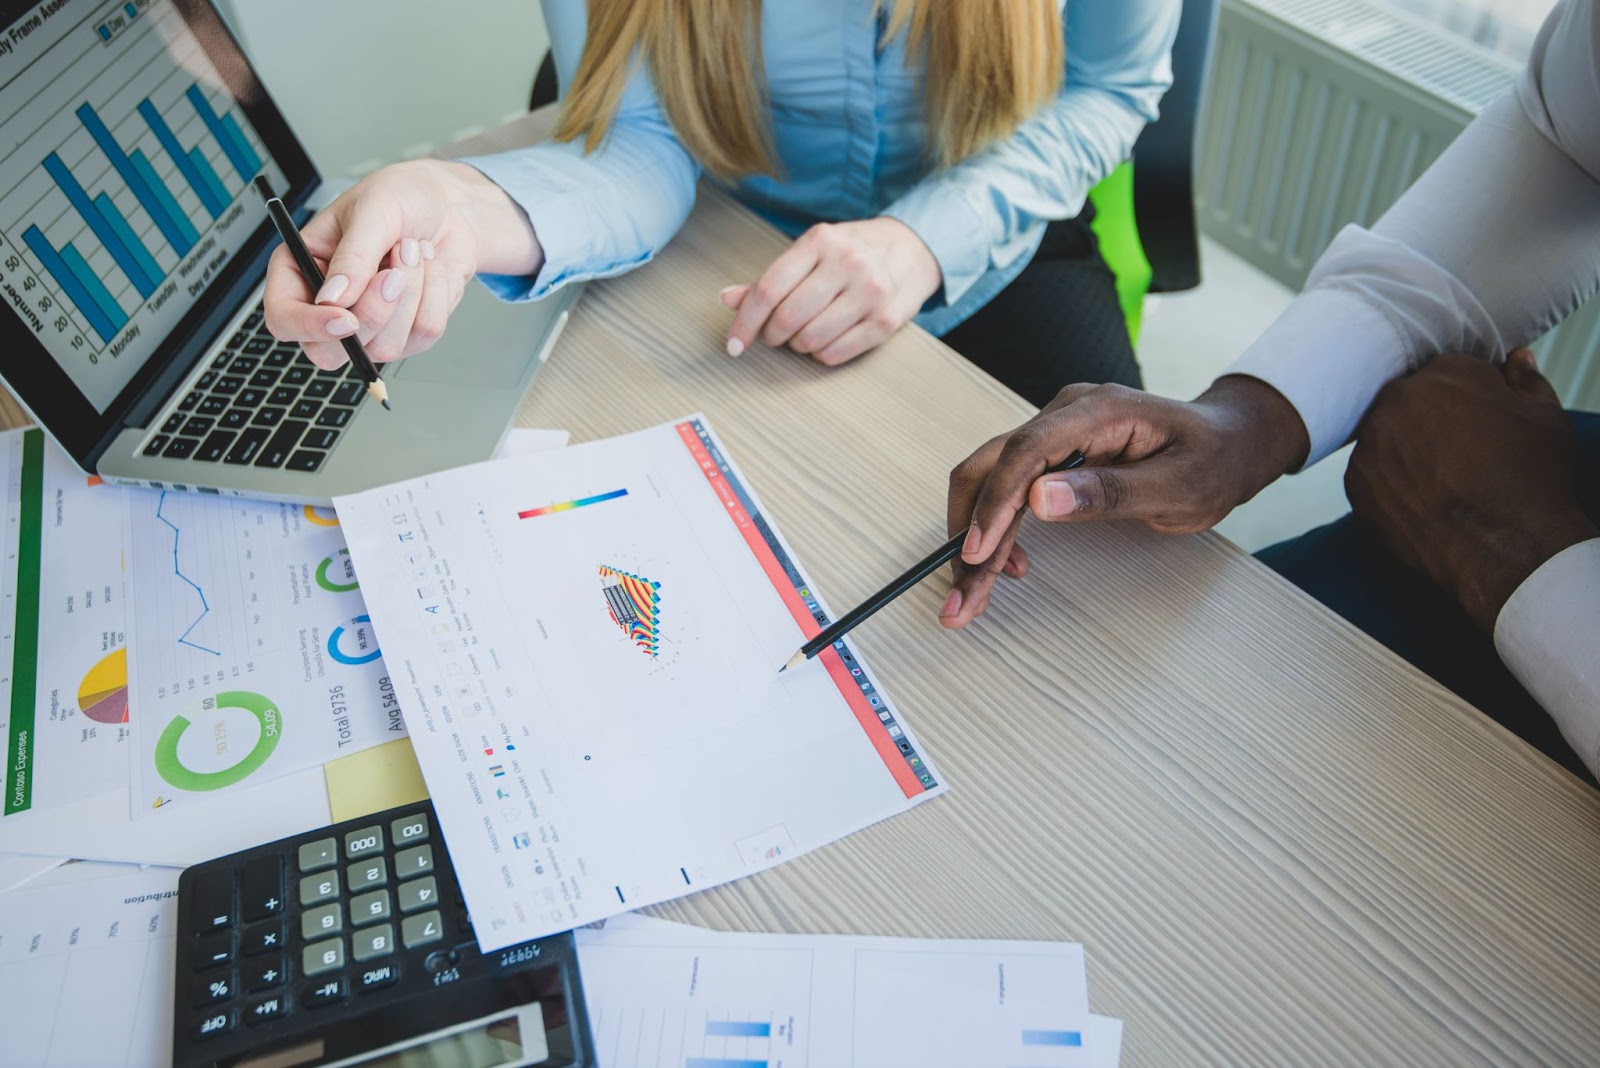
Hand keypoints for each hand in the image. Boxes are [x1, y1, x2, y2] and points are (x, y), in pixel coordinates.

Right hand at [263, 160, 539, 368]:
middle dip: (373, 313)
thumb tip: (333, 300)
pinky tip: (430, 268)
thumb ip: (353, 256)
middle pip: (331, 351)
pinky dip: (435, 295)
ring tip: (413, 251)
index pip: (284, 319)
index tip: (345, 319)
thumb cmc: (400, 198)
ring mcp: (370, 326)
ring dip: (411, 294)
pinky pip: (424, 332)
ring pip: (384, 346)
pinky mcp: (408, 332)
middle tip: (394, 271)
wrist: (448, 204)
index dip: (310, 327)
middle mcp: (330, 305)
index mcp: (301, 270)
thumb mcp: (372, 211)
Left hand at [719, 218, 940, 365]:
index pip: (769, 289)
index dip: (745, 322)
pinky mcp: (886, 321)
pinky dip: (820, 355)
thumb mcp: (811, 252)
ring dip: (797, 346)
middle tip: (776, 334)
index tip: (734, 344)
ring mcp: (870, 292)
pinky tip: (825, 339)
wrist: (910, 249)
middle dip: (772, 336)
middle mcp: (847, 263)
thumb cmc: (850, 252)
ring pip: (810, 340)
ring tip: (804, 333)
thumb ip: (770, 278)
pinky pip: (835, 354)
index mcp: (820, 241)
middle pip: (788, 318)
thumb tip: (727, 299)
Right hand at [941, 376, 1310, 627]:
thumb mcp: (1179, 486)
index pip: (1025, 451)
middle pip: (991, 466)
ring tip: (971, 594)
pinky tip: (1007, 565)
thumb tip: (1040, 498)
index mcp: (1099, 412)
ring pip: (992, 482)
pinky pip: (1008, 489)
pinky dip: (997, 530)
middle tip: (962, 593)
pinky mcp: (1052, 455)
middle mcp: (1066, 414)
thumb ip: (1111, 492)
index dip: (995, 502)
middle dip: (969, 531)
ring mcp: (1055, 432)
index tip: (978, 552)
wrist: (1229, 442)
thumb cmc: (1214, 461)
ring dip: (975, 539)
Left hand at [1346, 350, 1596, 630]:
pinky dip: (1390, 483)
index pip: (1447, 374)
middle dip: (1430, 420)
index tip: (1481, 425)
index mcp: (1445, 370)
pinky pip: (1370, 472)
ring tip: (1442, 480)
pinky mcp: (1354, 481)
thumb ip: (1526, 381)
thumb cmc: (1533, 479)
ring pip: (1386, 435)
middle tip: (1459, 454)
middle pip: (1410, 401)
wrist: (1505, 546)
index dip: (1467, 400)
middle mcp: (1398, 397)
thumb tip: (1515, 358)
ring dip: (1406, 450)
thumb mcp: (1546, 418)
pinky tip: (1422, 499)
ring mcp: (1370, 440)